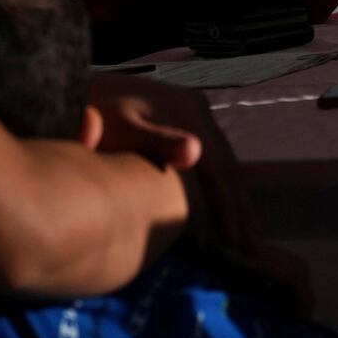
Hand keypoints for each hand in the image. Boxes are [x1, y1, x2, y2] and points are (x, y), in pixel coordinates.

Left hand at [87, 71, 255, 257]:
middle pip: (228, 166)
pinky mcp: (188, 117)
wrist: (84, 86)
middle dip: (241, 210)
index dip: (227, 208)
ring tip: (247, 238)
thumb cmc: (97, 112)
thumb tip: (194, 153)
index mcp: (189, 112)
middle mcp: (199, 109)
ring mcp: (196, 111)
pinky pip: (215, 156)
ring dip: (238, 200)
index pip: (217, 168)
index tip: (234, 244)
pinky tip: (227, 207)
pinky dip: (224, 186)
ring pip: (225, 162)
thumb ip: (157, 140)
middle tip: (253, 251)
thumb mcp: (123, 127)